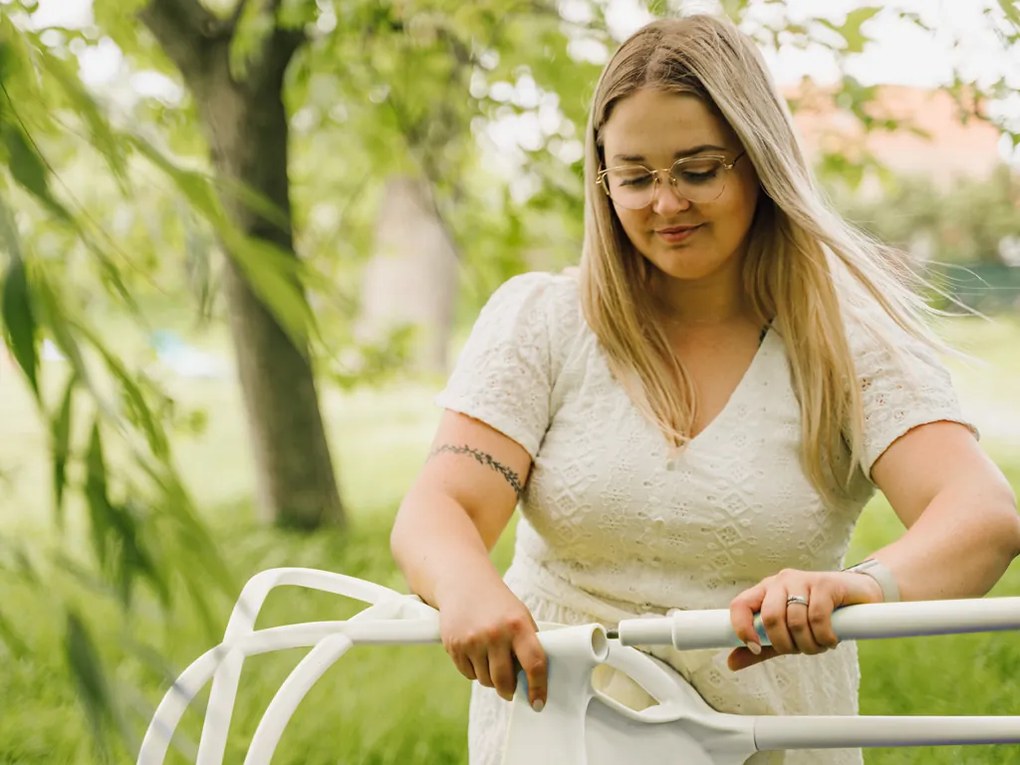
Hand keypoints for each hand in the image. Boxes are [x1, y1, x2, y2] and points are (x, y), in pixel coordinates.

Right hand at [437, 580, 546, 709]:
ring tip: (490, 658)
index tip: (539, 703)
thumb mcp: (519, 616)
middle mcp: (495, 633)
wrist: (463, 583)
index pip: (534, 663)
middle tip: (511, 689)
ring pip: (485, 680)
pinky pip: (468, 674)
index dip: (538, 687)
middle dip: (509, 690)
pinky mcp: (454, 645)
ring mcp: (472, 640)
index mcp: (518, 625)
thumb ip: (527, 644)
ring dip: (490, 677)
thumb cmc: (498, 604)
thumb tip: (533, 680)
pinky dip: (474, 670)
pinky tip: (475, 652)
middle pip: (505, 681)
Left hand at [727, 568, 883, 670]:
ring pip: (795, 620)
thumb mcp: (786, 635)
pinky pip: (818, 617)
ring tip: (820, 645)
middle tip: (800, 650)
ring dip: (809, 644)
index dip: (742, 629)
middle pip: (770, 617)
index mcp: (765, 591)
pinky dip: (824, 637)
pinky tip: (831, 640)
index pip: (739, 605)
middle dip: (785, 643)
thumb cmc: (817, 617)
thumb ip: (761, 648)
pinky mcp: (825, 583)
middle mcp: (780, 581)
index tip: (755, 649)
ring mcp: (803, 580)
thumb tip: (730, 664)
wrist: (858, 597)